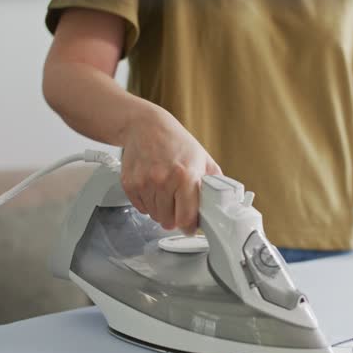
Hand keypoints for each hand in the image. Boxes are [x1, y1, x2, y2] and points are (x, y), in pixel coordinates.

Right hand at [119, 107, 221, 233]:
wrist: (146, 126)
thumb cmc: (176, 141)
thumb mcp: (203, 159)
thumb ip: (214, 183)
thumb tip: (222, 204)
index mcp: (185, 176)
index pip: (185, 218)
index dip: (189, 226)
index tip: (190, 226)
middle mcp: (163, 181)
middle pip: (168, 221)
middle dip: (175, 217)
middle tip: (178, 205)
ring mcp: (144, 183)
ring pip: (154, 216)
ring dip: (161, 210)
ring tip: (166, 192)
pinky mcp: (130, 184)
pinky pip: (141, 208)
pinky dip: (148, 203)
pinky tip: (153, 188)